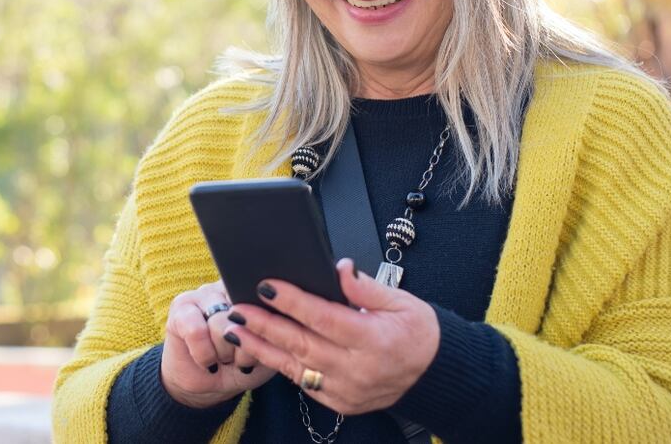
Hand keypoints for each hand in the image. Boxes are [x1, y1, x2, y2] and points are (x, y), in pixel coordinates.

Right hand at [160, 280, 275, 408]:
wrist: (208, 384)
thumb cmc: (242, 365)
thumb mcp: (266, 352)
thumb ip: (272, 329)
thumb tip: (270, 312)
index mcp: (254, 292)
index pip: (264, 299)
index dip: (263, 329)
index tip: (260, 346)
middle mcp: (228, 286)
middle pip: (242, 315)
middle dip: (243, 348)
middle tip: (237, 357)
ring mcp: (202, 293)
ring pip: (220, 324)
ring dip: (224, 353)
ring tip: (223, 358)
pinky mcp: (180, 308)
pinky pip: (196, 332)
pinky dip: (205, 354)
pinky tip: (207, 361)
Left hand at [221, 259, 439, 414]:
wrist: (434, 373)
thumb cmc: (418, 333)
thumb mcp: (402, 301)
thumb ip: (365, 287)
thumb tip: (339, 268)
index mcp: (374, 340)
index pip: (324, 317)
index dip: (292, 301)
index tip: (267, 286)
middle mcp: (358, 369)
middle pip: (302, 344)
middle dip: (265, 324)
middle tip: (237, 307)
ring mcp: (347, 390)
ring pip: (296, 367)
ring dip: (263, 347)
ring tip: (236, 328)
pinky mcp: (340, 402)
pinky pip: (304, 382)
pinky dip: (281, 365)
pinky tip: (262, 348)